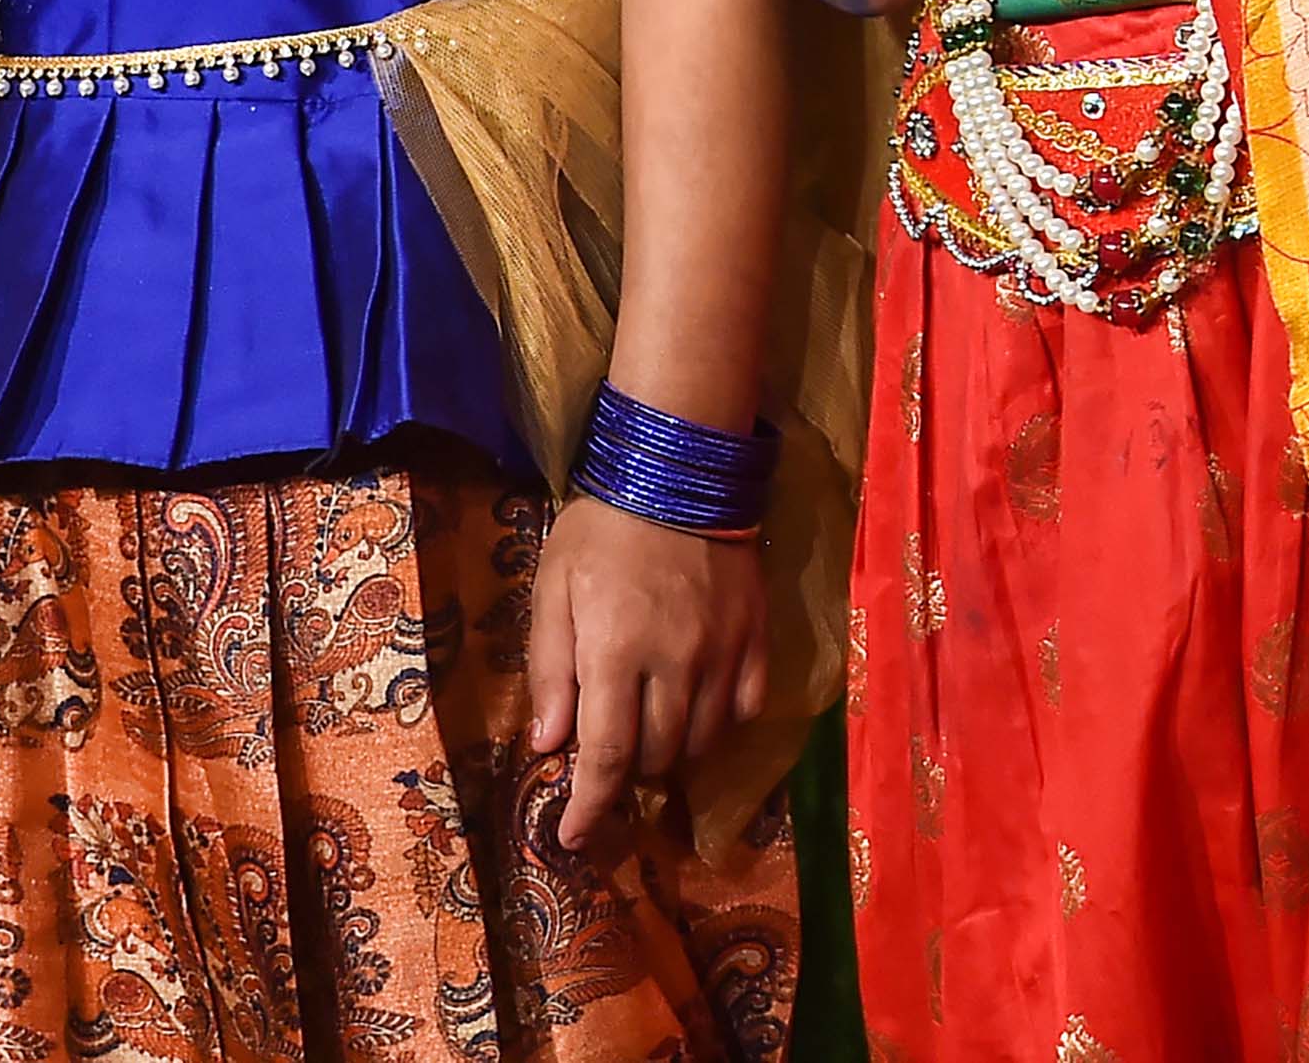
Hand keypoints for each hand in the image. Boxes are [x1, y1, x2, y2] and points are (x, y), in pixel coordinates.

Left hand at [528, 495, 768, 854]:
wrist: (680, 471)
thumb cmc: (602, 531)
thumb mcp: (554, 592)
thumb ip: (552, 670)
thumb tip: (551, 744)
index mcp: (616, 654)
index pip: (607, 757)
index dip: (590, 808)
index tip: (573, 838)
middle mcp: (676, 662)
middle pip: (658, 756)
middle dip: (628, 777)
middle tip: (608, 766)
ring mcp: (725, 651)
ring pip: (704, 739)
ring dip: (672, 754)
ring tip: (650, 738)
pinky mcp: (757, 635)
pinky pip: (747, 706)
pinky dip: (721, 724)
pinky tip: (699, 712)